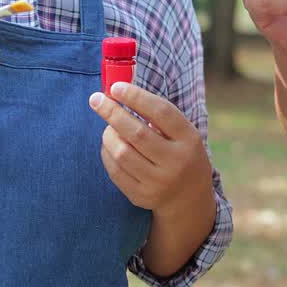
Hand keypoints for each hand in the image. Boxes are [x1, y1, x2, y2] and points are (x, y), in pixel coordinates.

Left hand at [89, 82, 213, 216]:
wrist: (190, 199)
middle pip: (137, 133)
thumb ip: (158, 116)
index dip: (136, 97)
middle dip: (112, 112)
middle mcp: (176, 161)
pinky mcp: (142, 196)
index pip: (161, 112)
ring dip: (108, 135)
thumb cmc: (181, 154)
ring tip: (108, 127)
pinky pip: (115, 171)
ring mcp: (159, 182)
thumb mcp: (183, 133)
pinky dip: (107, 154)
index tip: (116, 87)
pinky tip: (109, 146)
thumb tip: (120, 92)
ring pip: (122, 153)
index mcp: (189, 139)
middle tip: (96, 99)